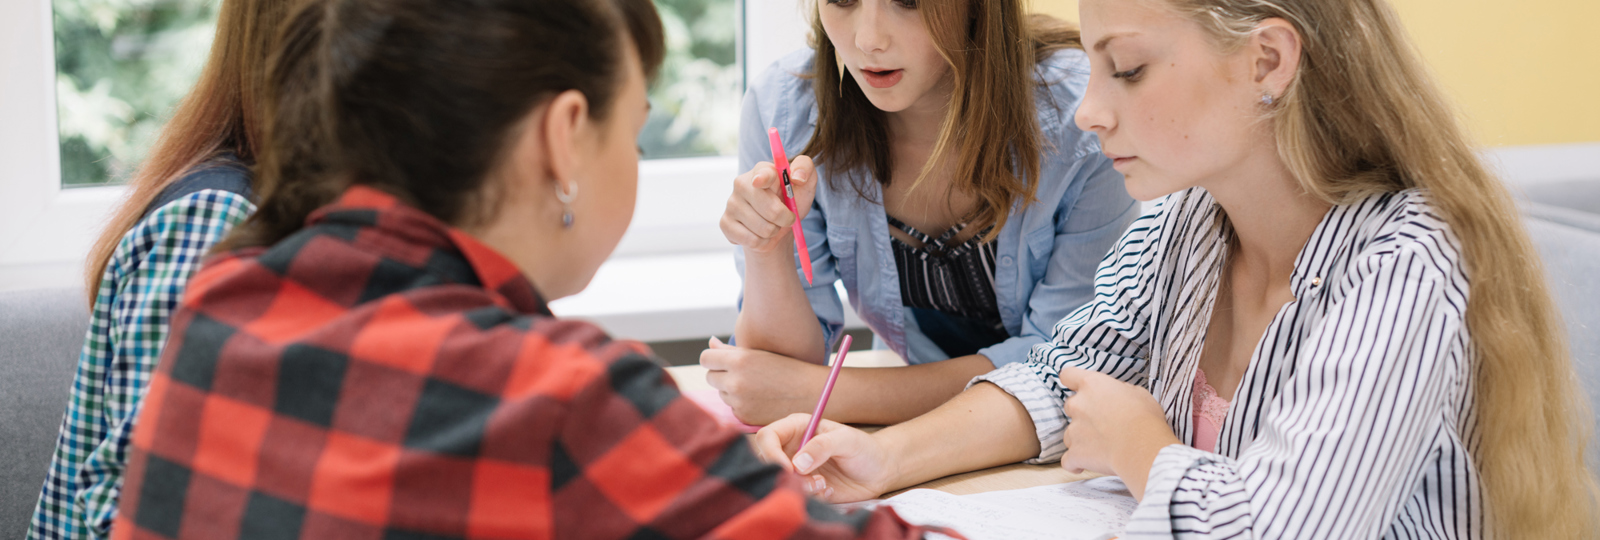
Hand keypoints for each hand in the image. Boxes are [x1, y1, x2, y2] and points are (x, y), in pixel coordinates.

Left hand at [701, 337, 825, 424]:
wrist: (810, 393)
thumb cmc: (785, 368)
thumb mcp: (759, 354)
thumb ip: (730, 350)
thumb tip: (710, 343)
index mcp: (739, 361)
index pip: (706, 359)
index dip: (713, 359)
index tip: (721, 361)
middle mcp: (735, 382)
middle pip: (710, 377)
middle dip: (721, 375)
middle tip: (742, 373)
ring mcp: (739, 402)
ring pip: (721, 393)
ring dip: (731, 390)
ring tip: (755, 386)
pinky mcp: (744, 417)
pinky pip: (732, 408)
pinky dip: (741, 404)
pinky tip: (759, 399)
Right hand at [719, 157, 816, 252]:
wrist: (777, 227)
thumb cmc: (790, 201)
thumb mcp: (805, 184)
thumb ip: (806, 169)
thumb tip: (798, 177)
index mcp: (762, 170)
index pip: (763, 173)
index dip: (762, 178)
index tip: (760, 182)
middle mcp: (742, 183)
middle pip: (770, 209)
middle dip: (785, 218)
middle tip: (787, 217)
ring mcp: (731, 203)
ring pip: (763, 228)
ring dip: (774, 231)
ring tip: (772, 224)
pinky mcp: (725, 223)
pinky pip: (752, 240)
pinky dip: (763, 242)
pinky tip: (759, 233)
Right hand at [753, 413, 897, 502]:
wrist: (879, 471)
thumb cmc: (864, 448)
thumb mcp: (847, 440)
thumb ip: (822, 446)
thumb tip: (797, 463)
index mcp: (797, 428)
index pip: (768, 437)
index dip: (771, 453)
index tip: (788, 469)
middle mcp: (791, 448)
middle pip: (767, 462)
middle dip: (786, 475)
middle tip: (812, 479)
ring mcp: (797, 469)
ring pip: (780, 481)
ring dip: (800, 487)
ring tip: (823, 483)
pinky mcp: (804, 487)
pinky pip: (795, 495)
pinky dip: (810, 496)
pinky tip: (828, 489)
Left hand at [1057, 366, 1179, 498]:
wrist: (1143, 447)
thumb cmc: (1145, 418)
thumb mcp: (1138, 393)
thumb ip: (1119, 391)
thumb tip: (1115, 396)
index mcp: (1092, 385)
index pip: (1068, 374)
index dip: (1071, 381)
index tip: (1076, 387)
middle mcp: (1078, 404)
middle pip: (1071, 406)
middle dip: (1083, 414)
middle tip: (1102, 424)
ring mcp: (1073, 430)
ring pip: (1069, 434)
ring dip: (1081, 440)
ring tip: (1101, 448)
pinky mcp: (1075, 453)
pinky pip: (1068, 460)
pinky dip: (1075, 463)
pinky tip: (1084, 466)